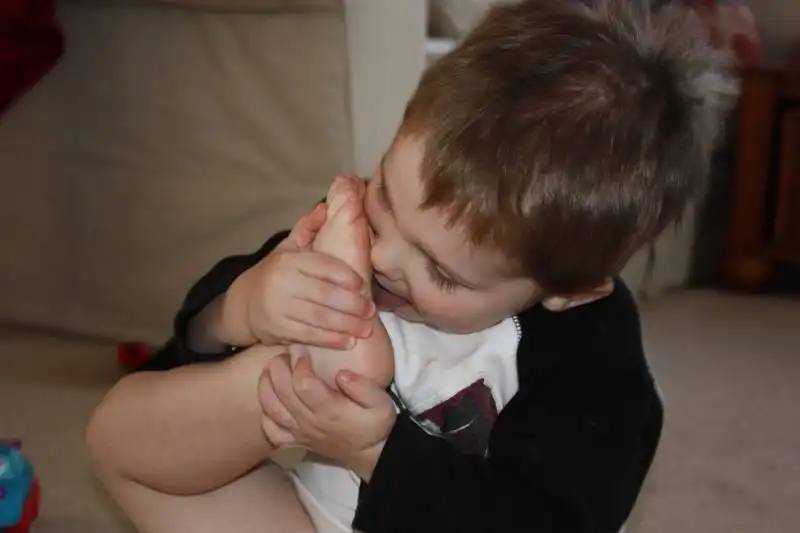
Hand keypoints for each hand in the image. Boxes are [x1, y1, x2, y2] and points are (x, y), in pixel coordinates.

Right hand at [226, 203, 374, 348]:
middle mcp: (282, 282)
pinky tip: (348, 341)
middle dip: (352, 304)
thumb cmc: (276, 274)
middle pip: (324, 294)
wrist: (243, 303)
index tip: (363, 285)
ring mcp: (278, 307)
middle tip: (370, 311)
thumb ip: (307, 228)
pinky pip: (308, 335)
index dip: (346, 276)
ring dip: (345, 324)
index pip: (323, 266)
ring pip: (318, 317)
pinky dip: (330, 340)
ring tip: (365, 328)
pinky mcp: (277, 329)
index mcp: (290, 260)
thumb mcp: (288, 247)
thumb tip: (325, 206)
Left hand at [259, 353, 395, 477]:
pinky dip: (265, 414)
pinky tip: (270, 399)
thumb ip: (365, 389)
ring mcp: (299, 433)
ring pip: (271, 409)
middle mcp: (309, 421)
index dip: (299, 364)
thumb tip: (342, 374)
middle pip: (281, 392)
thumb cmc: (376, 425)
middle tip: (285, 353)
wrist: (372, 454)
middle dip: (279, 367)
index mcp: (329, 410)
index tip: (304, 351)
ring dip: (266, 385)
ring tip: (271, 368)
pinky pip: (271, 430)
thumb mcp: (382, 405)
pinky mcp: (296, 441)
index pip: (303, 384)